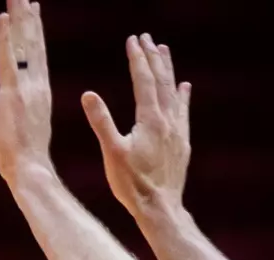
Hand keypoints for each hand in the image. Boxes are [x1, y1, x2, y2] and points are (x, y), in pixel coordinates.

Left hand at [0, 0, 52, 185]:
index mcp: (41, 91)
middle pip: (32, 42)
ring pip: (22, 45)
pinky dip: (5, 38)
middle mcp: (36, 84)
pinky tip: (3, 18)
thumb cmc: (27, 158)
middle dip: (28, 16)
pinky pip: (8, 59)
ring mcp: (25, 87)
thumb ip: (24, 112)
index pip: (37, 53)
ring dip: (19, 18)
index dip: (35, 29)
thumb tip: (18, 111)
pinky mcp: (11, 94)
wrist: (30, 169)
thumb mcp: (27, 127)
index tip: (33, 8)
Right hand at [80, 33, 190, 218]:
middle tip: (147, 38)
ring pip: (174, 92)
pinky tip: (185, 87)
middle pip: (161, 80)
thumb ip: (101, 121)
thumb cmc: (132, 184)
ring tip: (165, 51)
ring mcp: (177, 130)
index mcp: (150, 119)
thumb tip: (88, 94)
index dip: (137, 59)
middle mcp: (167, 120)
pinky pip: (184, 110)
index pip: (143, 80)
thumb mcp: (111, 152)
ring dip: (168, 70)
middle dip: (153, 57)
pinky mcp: (182, 143)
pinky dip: (183, 95)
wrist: (160, 208)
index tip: (132, 40)